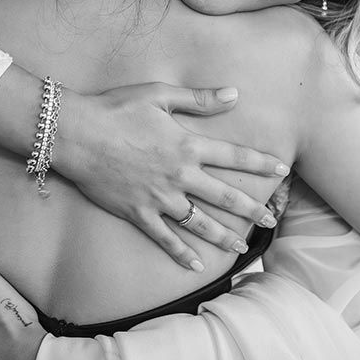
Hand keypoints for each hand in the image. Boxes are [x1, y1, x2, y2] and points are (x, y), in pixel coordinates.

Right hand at [57, 82, 287, 269]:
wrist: (76, 134)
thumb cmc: (116, 108)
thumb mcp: (160, 95)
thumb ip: (198, 99)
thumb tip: (234, 95)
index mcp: (187, 145)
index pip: (234, 156)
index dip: (261, 162)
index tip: (283, 169)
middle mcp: (179, 175)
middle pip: (224, 195)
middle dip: (251, 209)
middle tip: (271, 219)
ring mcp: (159, 198)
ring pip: (199, 223)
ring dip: (223, 236)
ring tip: (242, 247)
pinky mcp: (138, 213)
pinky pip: (164, 238)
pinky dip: (181, 253)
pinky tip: (195, 265)